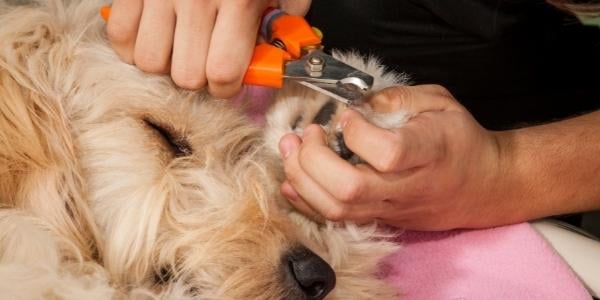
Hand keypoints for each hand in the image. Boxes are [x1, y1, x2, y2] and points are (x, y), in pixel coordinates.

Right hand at [106, 0, 310, 96]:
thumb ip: (285, 20)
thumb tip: (273, 59)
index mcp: (238, 0)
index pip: (223, 72)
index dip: (226, 88)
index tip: (227, 81)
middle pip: (186, 76)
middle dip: (198, 78)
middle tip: (204, 60)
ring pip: (149, 62)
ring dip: (165, 64)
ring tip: (178, 47)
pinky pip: (120, 36)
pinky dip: (133, 46)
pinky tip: (154, 35)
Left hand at [278, 85, 505, 229]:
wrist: (483, 186)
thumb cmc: (461, 141)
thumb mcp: (440, 103)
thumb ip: (398, 98)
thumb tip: (355, 102)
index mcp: (428, 153)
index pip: (385, 153)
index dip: (355, 133)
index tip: (346, 115)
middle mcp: (407, 188)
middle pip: (349, 189)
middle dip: (313, 159)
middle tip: (305, 134)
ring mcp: (391, 209)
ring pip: (336, 210)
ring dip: (302, 180)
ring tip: (290, 150)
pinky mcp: (379, 220)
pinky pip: (335, 220)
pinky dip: (306, 201)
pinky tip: (293, 180)